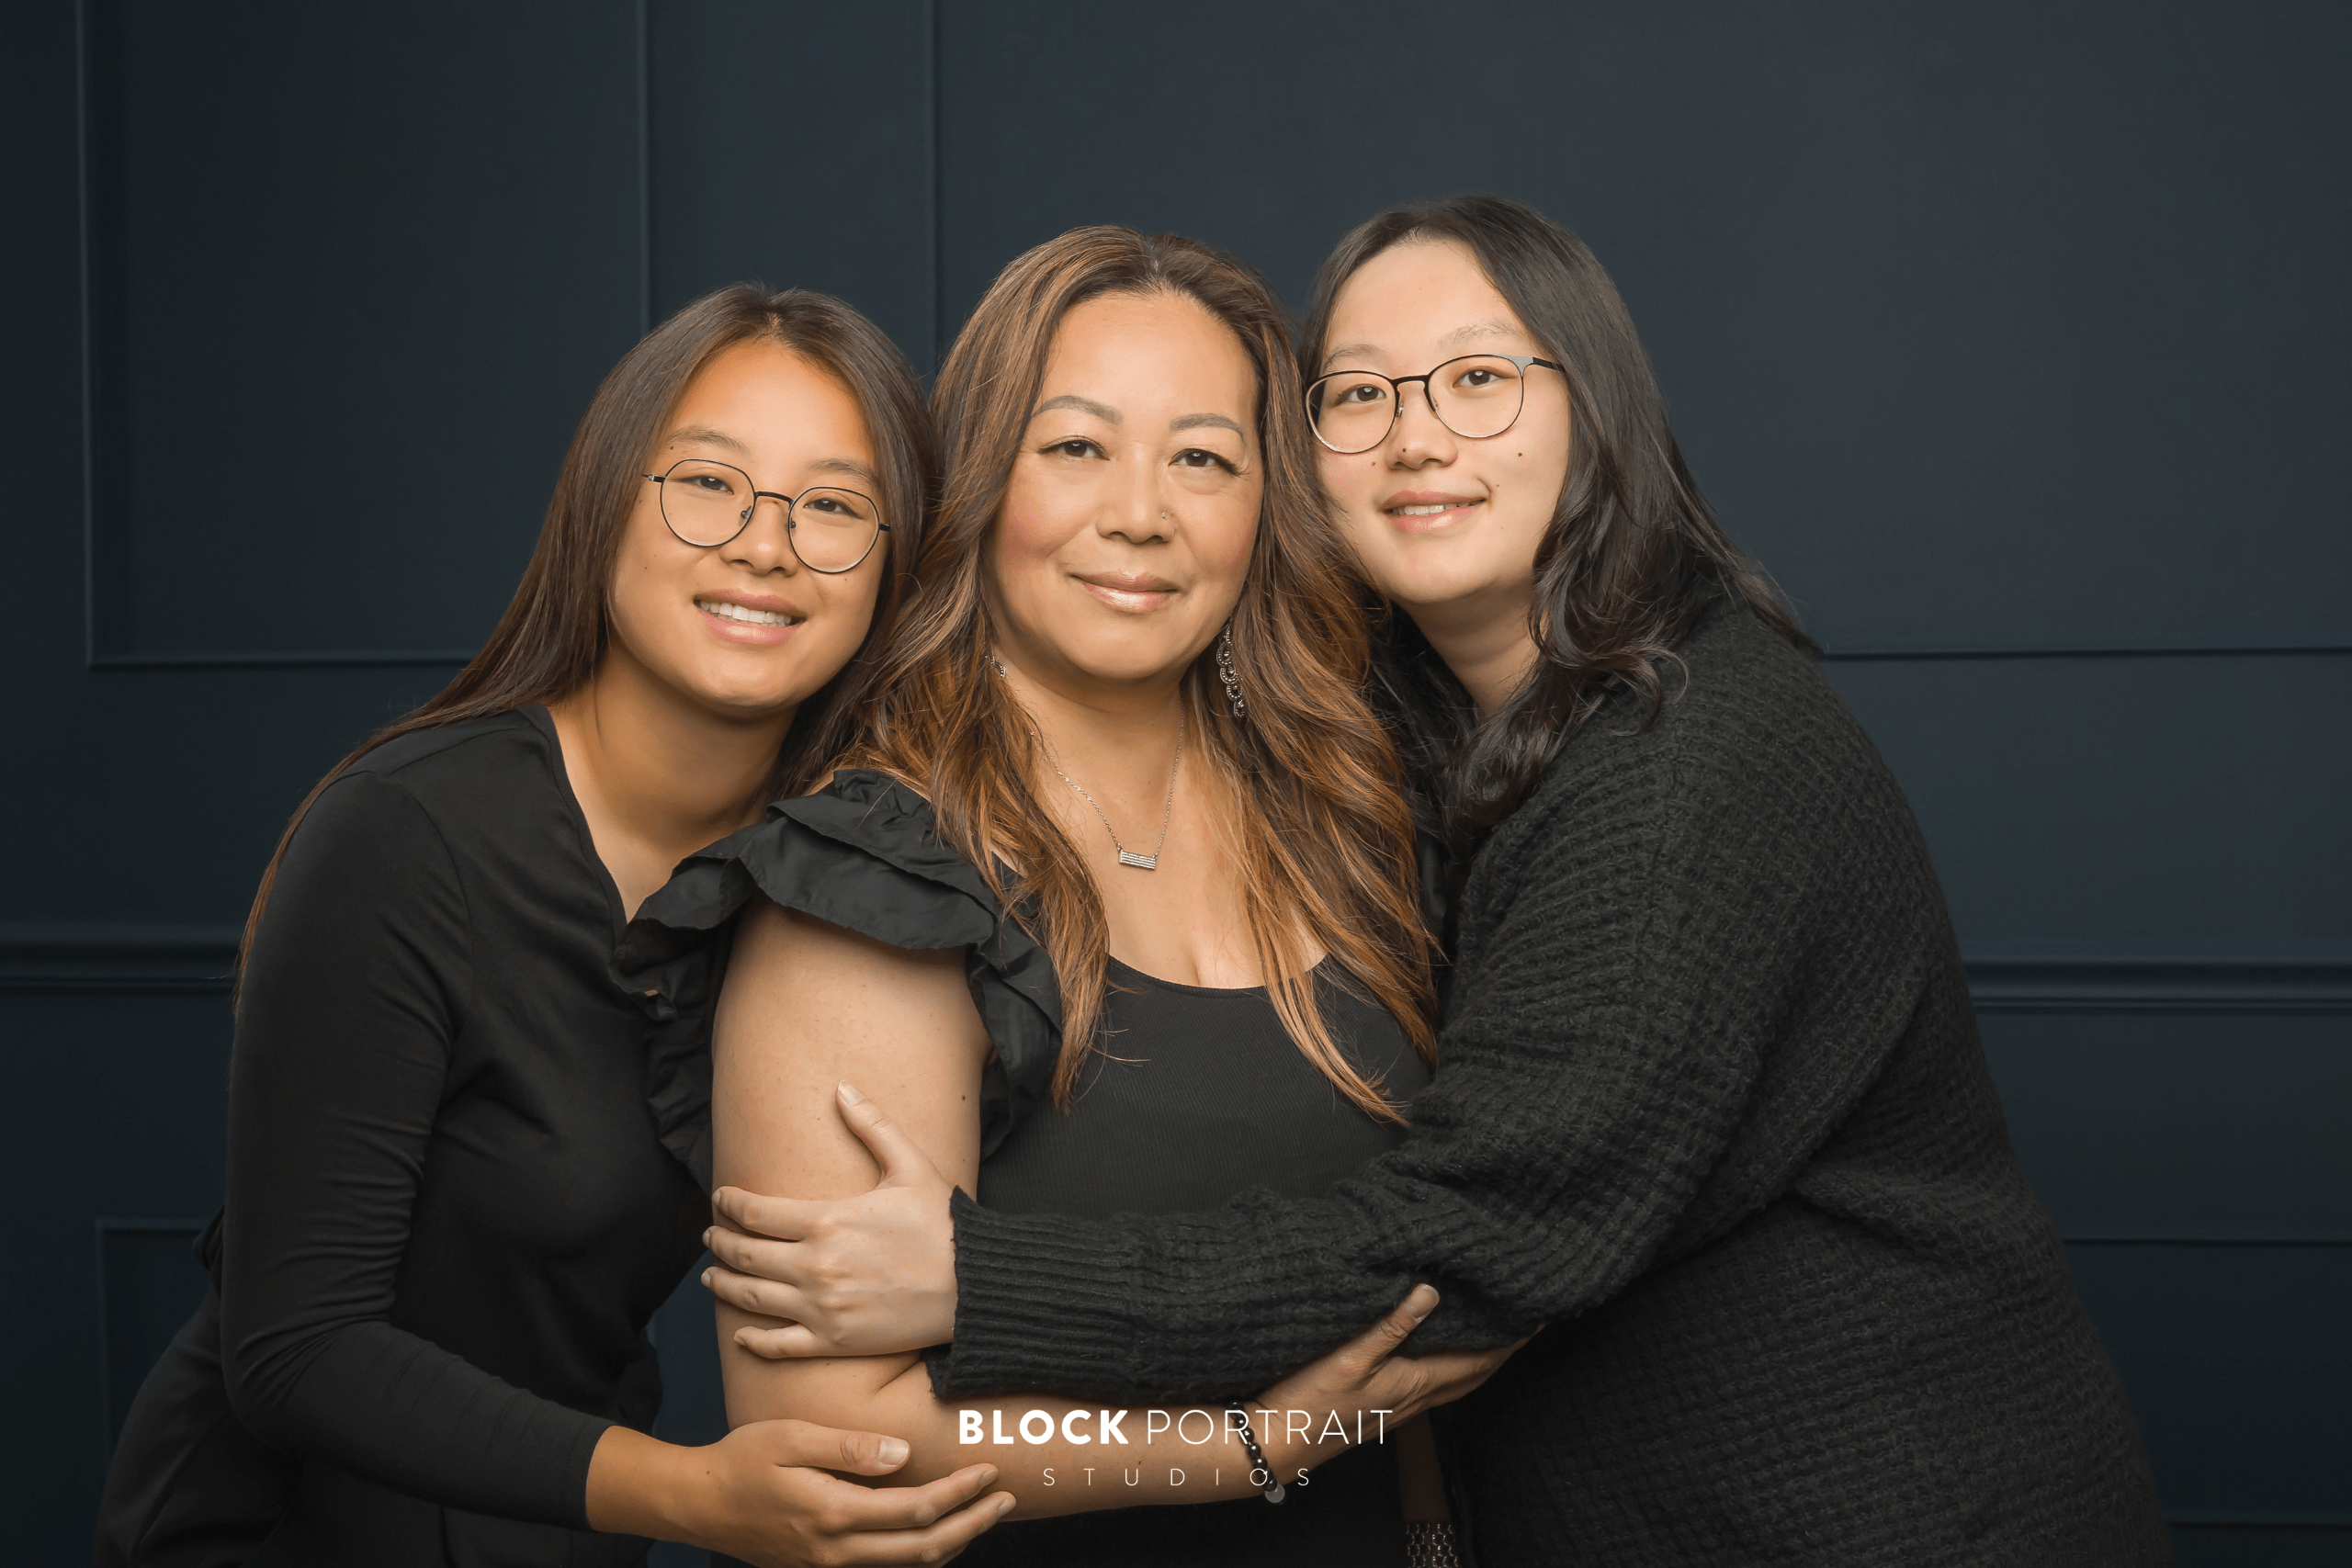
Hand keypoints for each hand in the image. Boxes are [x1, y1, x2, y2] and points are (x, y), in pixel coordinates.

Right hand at [587, 1418, 1012, 1565]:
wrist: (698, 1502)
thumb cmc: (743, 1459)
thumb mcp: (792, 1438)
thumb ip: (850, 1448)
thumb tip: (904, 1454)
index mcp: (833, 1513)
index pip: (916, 1509)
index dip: (960, 1492)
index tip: (989, 1469)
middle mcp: (836, 1551)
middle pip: (923, 1548)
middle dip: (972, 1524)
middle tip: (1006, 1498)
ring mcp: (830, 1566)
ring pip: (908, 1566)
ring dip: (953, 1542)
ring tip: (984, 1513)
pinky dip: (921, 1553)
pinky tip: (939, 1532)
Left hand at [706, 1081, 958, 1357]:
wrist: (974, 1286)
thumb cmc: (944, 1224)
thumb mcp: (910, 1166)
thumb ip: (872, 1126)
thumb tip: (842, 1087)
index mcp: (827, 1220)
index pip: (756, 1211)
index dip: (729, 1203)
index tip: (719, 1198)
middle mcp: (815, 1265)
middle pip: (745, 1255)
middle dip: (720, 1243)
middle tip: (709, 1236)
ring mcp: (821, 1307)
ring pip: (752, 1298)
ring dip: (724, 1285)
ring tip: (712, 1277)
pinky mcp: (834, 1340)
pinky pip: (779, 1345)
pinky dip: (753, 1341)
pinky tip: (740, 1335)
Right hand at [1254, 1284, 1524, 1474]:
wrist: (1279, 1443)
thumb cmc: (1310, 1400)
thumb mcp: (1350, 1355)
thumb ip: (1392, 1325)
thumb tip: (1432, 1291)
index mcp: (1415, 1383)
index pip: (1477, 1361)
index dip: (1507, 1343)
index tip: (1533, 1321)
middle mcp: (1415, 1399)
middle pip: (1473, 1376)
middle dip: (1502, 1353)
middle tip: (1523, 1328)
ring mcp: (1399, 1408)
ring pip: (1454, 1383)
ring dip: (1479, 1362)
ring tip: (1493, 1339)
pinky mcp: (1383, 1410)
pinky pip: (1433, 1388)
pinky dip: (1451, 1370)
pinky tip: (1439, 1358)